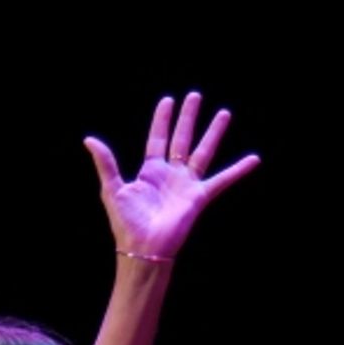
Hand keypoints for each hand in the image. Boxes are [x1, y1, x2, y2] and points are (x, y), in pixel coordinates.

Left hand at [84, 92, 259, 260]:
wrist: (143, 248)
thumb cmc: (126, 222)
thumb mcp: (113, 189)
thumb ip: (106, 163)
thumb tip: (89, 139)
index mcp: (149, 172)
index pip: (157, 139)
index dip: (162, 120)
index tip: (168, 100)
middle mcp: (170, 175)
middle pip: (181, 139)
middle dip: (188, 118)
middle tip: (195, 96)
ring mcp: (186, 185)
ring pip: (203, 152)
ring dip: (213, 133)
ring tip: (224, 113)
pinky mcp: (199, 197)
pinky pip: (222, 180)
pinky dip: (238, 170)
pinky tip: (253, 159)